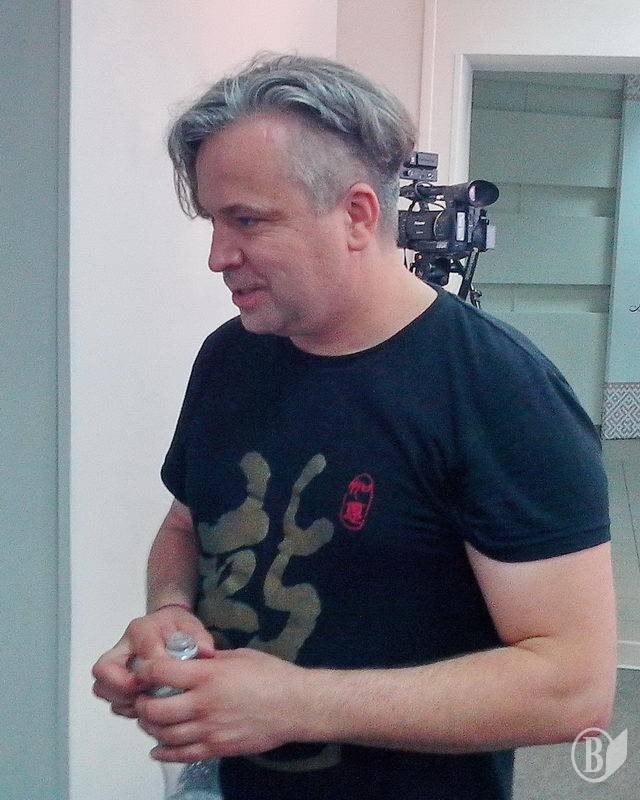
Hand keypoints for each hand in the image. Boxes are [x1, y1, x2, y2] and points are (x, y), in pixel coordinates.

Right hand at [91, 607, 215, 718]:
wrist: (166, 626)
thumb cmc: (177, 627)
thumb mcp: (191, 626)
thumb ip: (199, 637)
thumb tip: (207, 653)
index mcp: (142, 629)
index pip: (143, 648)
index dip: (154, 668)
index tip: (167, 681)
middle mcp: (123, 646)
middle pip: (103, 669)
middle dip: (122, 687)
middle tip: (145, 694)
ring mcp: (116, 663)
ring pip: (102, 687)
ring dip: (122, 700)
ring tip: (146, 704)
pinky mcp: (115, 679)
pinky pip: (110, 698)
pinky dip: (125, 706)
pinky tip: (145, 708)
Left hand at [134, 648, 307, 761]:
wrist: (295, 705)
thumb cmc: (271, 674)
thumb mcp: (238, 656)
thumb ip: (210, 660)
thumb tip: (191, 660)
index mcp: (208, 675)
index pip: (161, 673)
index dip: (145, 671)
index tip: (143, 671)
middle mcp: (203, 704)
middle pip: (155, 709)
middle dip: (141, 704)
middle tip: (142, 698)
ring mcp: (209, 729)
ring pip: (164, 735)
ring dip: (150, 728)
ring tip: (149, 719)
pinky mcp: (217, 748)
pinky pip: (183, 755)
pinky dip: (164, 753)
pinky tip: (157, 749)